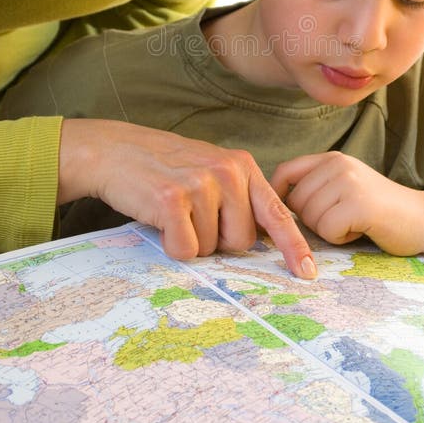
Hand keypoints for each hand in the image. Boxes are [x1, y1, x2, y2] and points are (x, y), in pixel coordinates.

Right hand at [58, 118, 316, 277]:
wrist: (115, 151)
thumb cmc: (165, 168)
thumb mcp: (210, 171)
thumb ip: (239, 197)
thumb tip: (265, 241)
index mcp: (242, 166)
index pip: (276, 213)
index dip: (294, 246)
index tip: (308, 271)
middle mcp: (227, 172)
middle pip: (241, 242)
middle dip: (217, 241)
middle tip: (191, 216)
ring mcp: (200, 184)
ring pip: (210, 248)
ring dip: (190, 240)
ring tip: (173, 212)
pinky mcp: (172, 200)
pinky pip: (185, 249)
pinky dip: (170, 244)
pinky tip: (159, 219)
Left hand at [272, 151, 423, 254]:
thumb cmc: (379, 210)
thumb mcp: (344, 187)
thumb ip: (315, 188)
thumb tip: (271, 208)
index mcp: (331, 159)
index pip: (285, 172)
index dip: (277, 196)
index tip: (285, 215)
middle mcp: (338, 164)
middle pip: (295, 202)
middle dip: (312, 221)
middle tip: (342, 220)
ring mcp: (349, 182)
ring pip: (310, 218)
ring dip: (329, 231)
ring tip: (354, 223)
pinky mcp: (359, 204)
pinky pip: (327, 230)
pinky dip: (341, 238)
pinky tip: (361, 230)